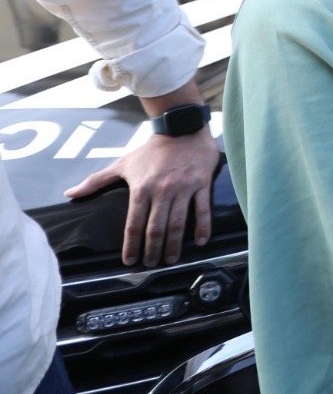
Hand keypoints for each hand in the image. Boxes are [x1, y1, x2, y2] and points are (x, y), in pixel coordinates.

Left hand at [65, 131, 218, 266]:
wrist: (181, 128)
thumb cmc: (151, 149)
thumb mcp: (122, 163)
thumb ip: (96, 181)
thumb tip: (69, 194)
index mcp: (141, 188)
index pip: (133, 223)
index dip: (131, 245)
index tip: (130, 260)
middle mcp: (162, 191)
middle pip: (156, 228)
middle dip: (153, 250)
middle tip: (152, 265)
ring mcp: (184, 188)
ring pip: (178, 223)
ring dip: (175, 245)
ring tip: (172, 260)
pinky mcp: (202, 184)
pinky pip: (202, 210)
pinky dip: (202, 227)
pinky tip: (200, 242)